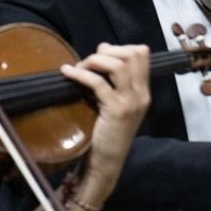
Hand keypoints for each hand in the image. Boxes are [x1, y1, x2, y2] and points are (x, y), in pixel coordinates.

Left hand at [60, 44, 150, 204]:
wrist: (107, 163)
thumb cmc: (107, 134)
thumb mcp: (116, 105)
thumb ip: (113, 82)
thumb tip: (101, 53)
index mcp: (143, 91)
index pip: (142, 54)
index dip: (119, 47)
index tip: (101, 55)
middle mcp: (141, 94)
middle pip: (132, 54)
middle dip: (107, 51)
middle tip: (88, 62)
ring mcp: (131, 102)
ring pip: (118, 65)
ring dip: (95, 60)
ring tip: (78, 67)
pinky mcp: (116, 111)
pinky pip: (98, 83)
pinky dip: (81, 74)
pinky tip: (68, 73)